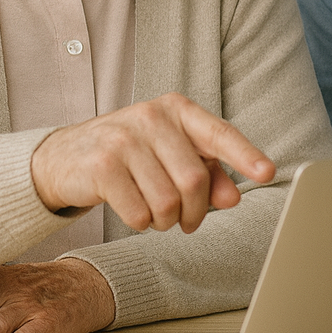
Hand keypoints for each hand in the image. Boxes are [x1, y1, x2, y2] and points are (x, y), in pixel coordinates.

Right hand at [31, 92, 275, 233]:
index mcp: (176, 109)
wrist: (63, 158)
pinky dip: (141, 223)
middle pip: (195, 180)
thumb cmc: (127, 155)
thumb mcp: (168, 155)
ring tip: (155, 214)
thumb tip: (234, 197)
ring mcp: (125, 138)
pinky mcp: (102, 165)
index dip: (246, 155)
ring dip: (166, 221)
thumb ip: (206, 173)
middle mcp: (152, 117)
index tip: (268, 172)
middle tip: (186, 222)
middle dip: (195, 211)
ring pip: (168, 201)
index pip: (219, 133)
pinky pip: (140, 213)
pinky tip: (132, 210)